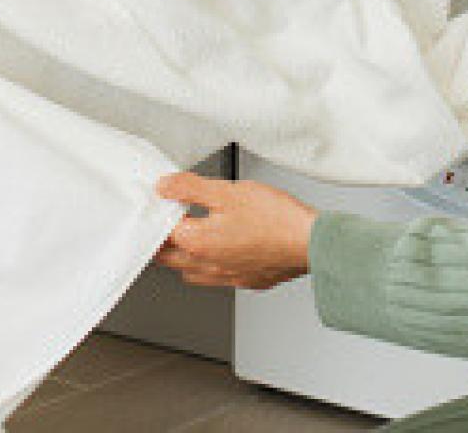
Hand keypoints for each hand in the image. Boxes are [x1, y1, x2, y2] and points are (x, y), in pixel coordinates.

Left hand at [152, 173, 316, 290]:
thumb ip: (190, 188)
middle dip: (161, 242)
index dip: (157, 216)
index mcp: (199, 242)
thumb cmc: (275, 218)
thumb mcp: (228, 191)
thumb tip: (164, 187)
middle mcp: (208, 265)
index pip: (161, 233)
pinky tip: (220, 252)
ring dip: (182, 257)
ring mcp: (227, 276)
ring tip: (186, 237)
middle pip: (169, 259)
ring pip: (190, 272)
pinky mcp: (246, 280)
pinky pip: (216, 278)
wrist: (310, 242)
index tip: (159, 204)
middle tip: (162, 224)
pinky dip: (209, 266)